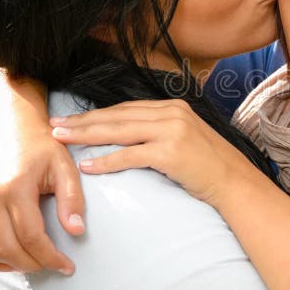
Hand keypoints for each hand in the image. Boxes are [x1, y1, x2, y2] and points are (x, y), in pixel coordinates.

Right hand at [0, 114, 84, 273]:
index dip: (50, 257)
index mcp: (13, 187)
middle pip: (7, 248)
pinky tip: (16, 256)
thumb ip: (72, 199)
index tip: (68, 266)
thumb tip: (77, 231)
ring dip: (13, 264)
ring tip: (38, 262)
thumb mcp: (65, 167)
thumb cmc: (43, 146)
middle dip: (33, 264)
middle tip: (54, 266)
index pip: (31, 236)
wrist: (11, 126)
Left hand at [50, 99, 253, 207]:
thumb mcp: (185, 138)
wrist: (235, 182)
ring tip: (61, 140)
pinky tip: (86, 165)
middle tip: (55, 126)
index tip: (71, 120)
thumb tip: (130, 135)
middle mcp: (172, 113)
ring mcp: (172, 131)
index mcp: (173, 107)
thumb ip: (160, 131)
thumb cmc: (209, 166)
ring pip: (119, 131)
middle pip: (117, 116)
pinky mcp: (170, 152)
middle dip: (83, 121)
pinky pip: (130, 155)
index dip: (96, 114)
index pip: (126, 108)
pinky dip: (105, 160)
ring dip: (86, 135)